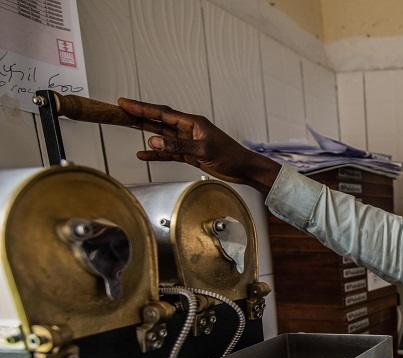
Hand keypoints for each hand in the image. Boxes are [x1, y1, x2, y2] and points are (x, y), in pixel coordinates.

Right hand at [116, 98, 280, 192]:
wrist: (243, 169)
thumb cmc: (229, 156)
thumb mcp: (202, 151)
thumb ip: (177, 146)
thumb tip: (152, 140)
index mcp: (192, 122)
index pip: (162, 113)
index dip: (142, 108)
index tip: (124, 103)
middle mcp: (188, 129)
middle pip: (158, 121)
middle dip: (138, 116)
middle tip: (118, 111)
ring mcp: (188, 142)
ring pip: (161, 135)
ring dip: (144, 132)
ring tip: (125, 126)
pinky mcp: (190, 155)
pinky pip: (168, 152)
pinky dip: (156, 153)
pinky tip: (143, 154)